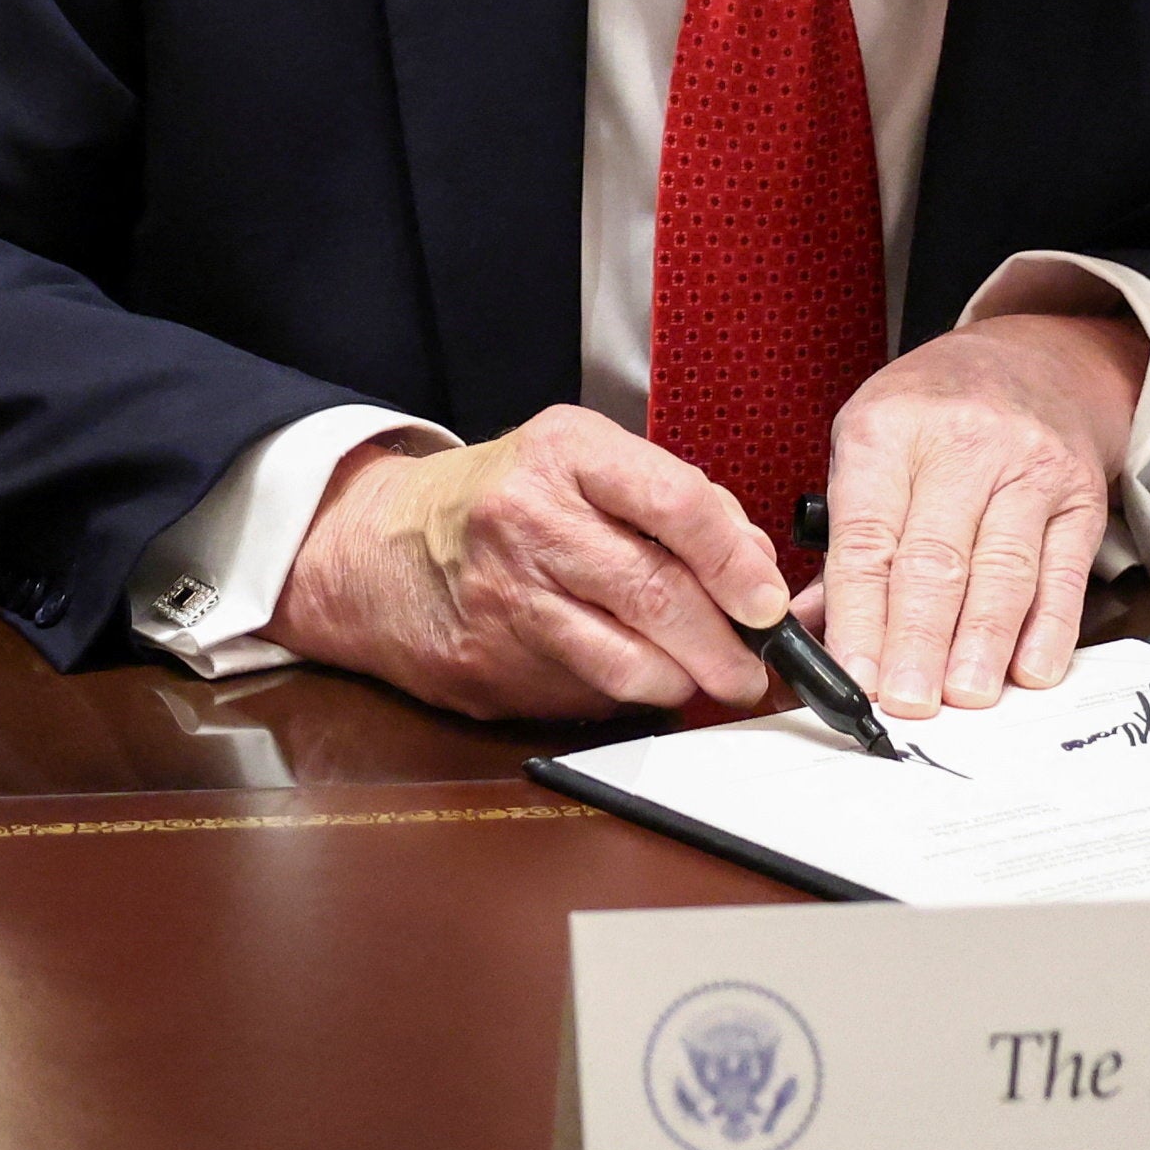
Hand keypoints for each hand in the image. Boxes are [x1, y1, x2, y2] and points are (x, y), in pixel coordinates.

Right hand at [271, 405, 788, 719]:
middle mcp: (528, 521)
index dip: (737, 562)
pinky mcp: (489, 662)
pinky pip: (587, 693)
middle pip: (657, 593)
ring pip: (627, 660)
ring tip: (703, 679)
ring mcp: (504, 596)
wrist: (382, 548)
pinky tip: (628, 675)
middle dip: (726, 645)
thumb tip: (753, 570)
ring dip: (684, 682)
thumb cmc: (500, 501)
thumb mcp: (581, 462)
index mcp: (563, 455)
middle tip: (754, 667)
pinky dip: (625, 693)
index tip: (767, 602)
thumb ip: (673, 502)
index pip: (677, 503)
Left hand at [810, 312, 1137, 714]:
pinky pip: (1063, 572)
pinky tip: (1029, 670)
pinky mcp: (1081, 498)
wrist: (1036, 359)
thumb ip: (843, 539)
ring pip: (1003, 571)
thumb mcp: (869, 445)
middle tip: (905, 703)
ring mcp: (1029, 469)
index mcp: (888, 432)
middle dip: (918, 642)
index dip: (859, 615)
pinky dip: (1048, 629)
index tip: (851, 674)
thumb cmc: (934, 412)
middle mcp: (962, 445)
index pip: (868, 538)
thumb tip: (811, 630)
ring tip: (963, 698)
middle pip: (936, 561)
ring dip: (981, 645)